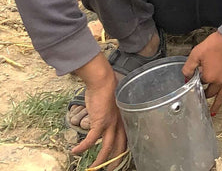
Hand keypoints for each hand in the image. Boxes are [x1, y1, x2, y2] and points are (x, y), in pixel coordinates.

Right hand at [70, 54, 127, 168]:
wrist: (103, 81)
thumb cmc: (106, 89)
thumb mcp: (111, 105)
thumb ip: (109, 114)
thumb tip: (102, 118)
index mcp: (123, 119)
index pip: (126, 138)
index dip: (122, 150)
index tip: (118, 158)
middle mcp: (119, 123)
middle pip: (119, 146)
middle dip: (115, 161)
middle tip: (110, 170)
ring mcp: (110, 123)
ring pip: (107, 148)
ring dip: (99, 160)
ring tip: (92, 169)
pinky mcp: (100, 122)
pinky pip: (90, 140)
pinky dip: (82, 147)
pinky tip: (74, 151)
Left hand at [182, 30, 221, 115]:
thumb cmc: (216, 43)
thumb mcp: (197, 53)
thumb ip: (189, 67)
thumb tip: (186, 77)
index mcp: (208, 76)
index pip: (200, 83)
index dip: (197, 80)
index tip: (195, 78)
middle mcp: (219, 81)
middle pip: (210, 92)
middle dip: (204, 94)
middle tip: (201, 97)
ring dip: (216, 106)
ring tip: (212, 114)